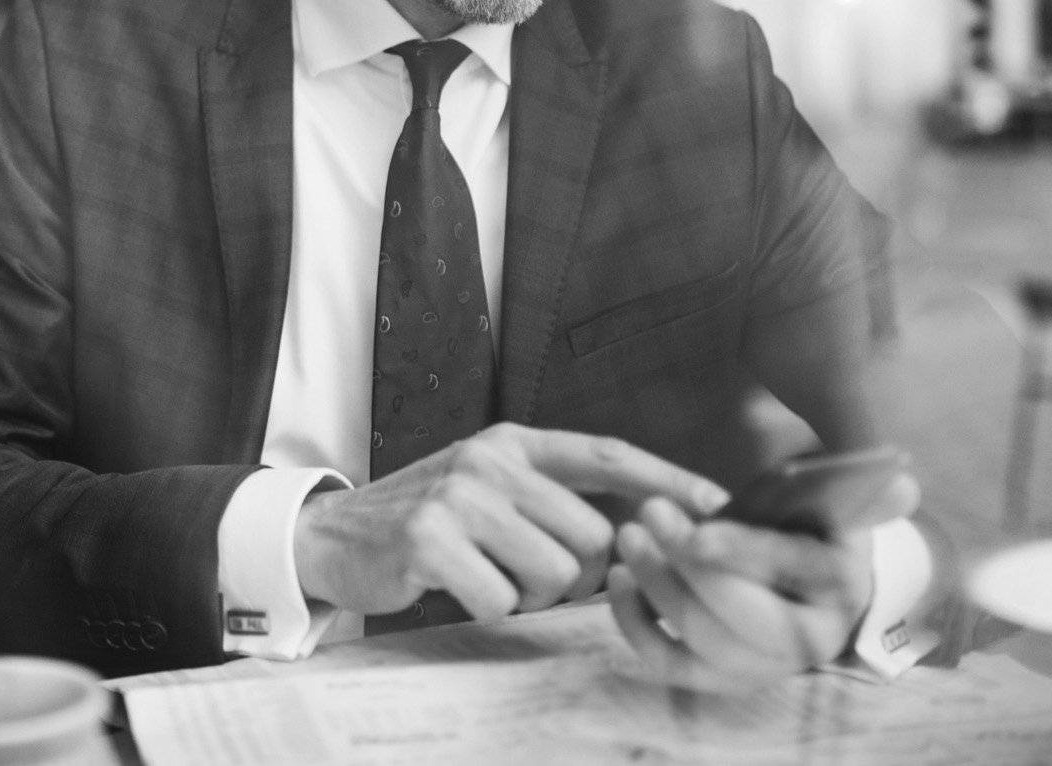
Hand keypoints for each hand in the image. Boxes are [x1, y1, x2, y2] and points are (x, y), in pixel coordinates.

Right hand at [293, 425, 729, 621]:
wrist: (333, 535)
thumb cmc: (428, 520)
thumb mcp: (490, 488)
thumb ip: (552, 497)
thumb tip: (639, 533)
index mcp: (512, 443)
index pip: (606, 454)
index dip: (666, 480)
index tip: (718, 504)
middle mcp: (490, 461)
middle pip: (592, 536)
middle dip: (575, 575)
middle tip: (527, 574)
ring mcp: (458, 496)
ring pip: (554, 572)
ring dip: (529, 594)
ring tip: (487, 575)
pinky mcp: (430, 539)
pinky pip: (501, 599)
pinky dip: (487, 608)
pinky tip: (455, 586)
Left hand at [607, 472, 920, 692]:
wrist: (803, 571)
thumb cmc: (808, 517)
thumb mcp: (832, 494)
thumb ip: (855, 486)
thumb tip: (905, 485)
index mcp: (842, 583)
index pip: (791, 569)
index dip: (741, 550)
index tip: (693, 528)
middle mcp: (811, 638)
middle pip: (744, 618)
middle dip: (688, 568)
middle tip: (646, 515)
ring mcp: (766, 665)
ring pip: (704, 641)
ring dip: (656, 588)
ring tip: (629, 536)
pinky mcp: (722, 676)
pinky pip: (671, 664)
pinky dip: (636, 625)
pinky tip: (616, 579)